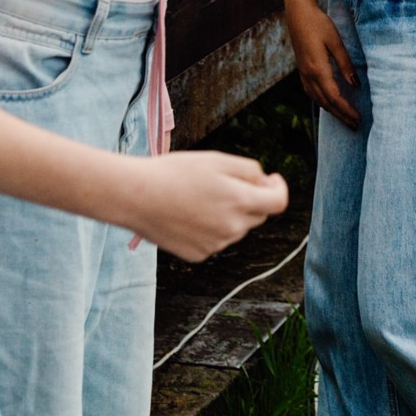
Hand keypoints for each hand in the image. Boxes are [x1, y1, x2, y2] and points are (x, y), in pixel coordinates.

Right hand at [116, 152, 287, 261]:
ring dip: (228, 214)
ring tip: (197, 197)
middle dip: (250, 199)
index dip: (278, 188)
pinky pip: (215, 240)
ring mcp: (215, 245)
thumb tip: (266, 183)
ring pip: (235, 228)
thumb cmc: (175, 173)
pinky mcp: (198, 255)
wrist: (135, 197)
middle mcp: (232, 229)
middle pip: (257, 215)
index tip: (270, 179)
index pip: (279, 203)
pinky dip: (209, 228)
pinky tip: (187, 214)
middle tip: (225, 183)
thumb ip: (250, 171)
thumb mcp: (217, 160)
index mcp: (240, 203)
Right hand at [285, 0, 359, 127]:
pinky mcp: (301, 70)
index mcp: (317, 69)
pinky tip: (328, 104)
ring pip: (317, 99)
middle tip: (355, 126)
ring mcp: (303, 73)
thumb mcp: (335, 42)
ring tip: (345, 119)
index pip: (334, 97)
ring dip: (331, 111)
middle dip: (341, 116)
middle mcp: (308, 75)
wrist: (297, 13)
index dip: (346, 110)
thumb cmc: (319, 24)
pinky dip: (322, 102)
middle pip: (326, 103)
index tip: (358, 119)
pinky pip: (311, 92)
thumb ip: (345, 63)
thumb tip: (356, 84)